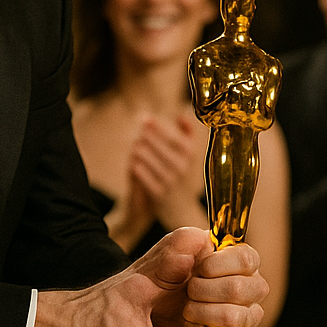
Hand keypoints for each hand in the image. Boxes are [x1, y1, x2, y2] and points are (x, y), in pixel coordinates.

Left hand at [127, 115, 204, 229]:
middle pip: (156, 144)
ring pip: (147, 158)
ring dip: (138, 149)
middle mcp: (182, 167)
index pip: (172, 135)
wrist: (182, 212)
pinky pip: (143, 175)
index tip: (144, 117)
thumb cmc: (185, 178)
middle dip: (144, 135)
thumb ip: (188, 134)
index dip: (157, 125)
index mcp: (191, 155)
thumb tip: (181, 113)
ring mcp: (170, 181)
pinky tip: (133, 162)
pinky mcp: (158, 194)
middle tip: (136, 129)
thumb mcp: (192, 157)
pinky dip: (137, 166)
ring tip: (135, 144)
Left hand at [153, 238, 267, 326]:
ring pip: (245, 313)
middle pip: (254, 286)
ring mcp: (243, 309)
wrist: (142, 316)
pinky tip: (194, 322)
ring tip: (188, 307)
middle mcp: (243, 281)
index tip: (200, 268)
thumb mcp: (158, 258)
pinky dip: (211, 325)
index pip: (247, 257)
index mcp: (228, 255)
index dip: (223, 264)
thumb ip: (179, 244)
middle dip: (212, 289)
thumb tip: (202, 240)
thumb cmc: (154, 282)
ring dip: (209, 310)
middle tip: (190, 289)